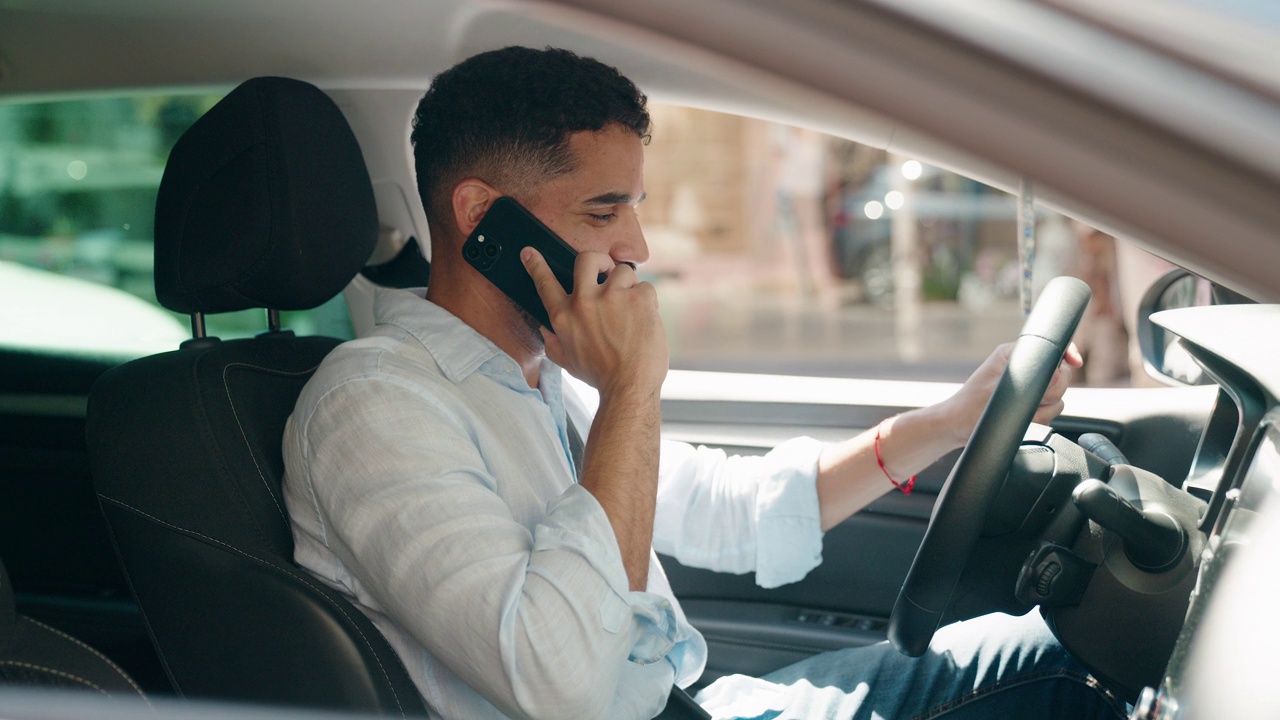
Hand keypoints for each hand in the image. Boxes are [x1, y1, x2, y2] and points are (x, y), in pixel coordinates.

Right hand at [522, 247, 667, 397]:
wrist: (629, 386)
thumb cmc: (600, 376)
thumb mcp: (568, 361)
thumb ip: (554, 342)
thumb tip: (545, 329)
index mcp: (564, 317)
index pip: (545, 283)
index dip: (536, 264)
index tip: (530, 252)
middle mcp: (584, 302)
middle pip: (587, 258)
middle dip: (599, 260)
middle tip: (606, 270)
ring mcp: (612, 297)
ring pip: (623, 271)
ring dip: (629, 286)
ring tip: (632, 310)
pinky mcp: (638, 298)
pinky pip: (645, 287)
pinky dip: (647, 302)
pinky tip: (645, 320)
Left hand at [937, 341, 1083, 446]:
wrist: (957, 428)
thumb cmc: (970, 408)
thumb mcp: (1000, 389)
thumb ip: (1033, 381)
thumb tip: (1059, 375)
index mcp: (1014, 354)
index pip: (1052, 348)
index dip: (1068, 353)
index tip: (1075, 361)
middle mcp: (1024, 368)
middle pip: (1060, 376)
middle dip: (1050, 393)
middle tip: (1031, 403)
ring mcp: (1028, 389)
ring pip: (1057, 398)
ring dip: (1043, 410)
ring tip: (1019, 414)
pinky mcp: (1029, 406)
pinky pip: (1049, 412)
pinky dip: (1039, 420)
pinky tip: (1022, 421)